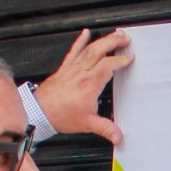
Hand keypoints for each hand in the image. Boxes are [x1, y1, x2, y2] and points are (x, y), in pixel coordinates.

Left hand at [33, 28, 133, 144]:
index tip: (130, 57)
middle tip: (126, 39)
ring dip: (103, 40)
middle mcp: (81, 73)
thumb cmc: (61, 116)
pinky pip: (74, 51)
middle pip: (99, 50)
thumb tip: (119, 137)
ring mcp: (72, 68)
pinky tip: (86, 33)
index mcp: (89, 84)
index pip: (108, 65)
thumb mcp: (87, 124)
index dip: (121, 60)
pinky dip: (80, 41)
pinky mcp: (65, 68)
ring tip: (115, 34)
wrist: (40, 112)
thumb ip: (105, 129)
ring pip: (89, 48)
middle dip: (114, 42)